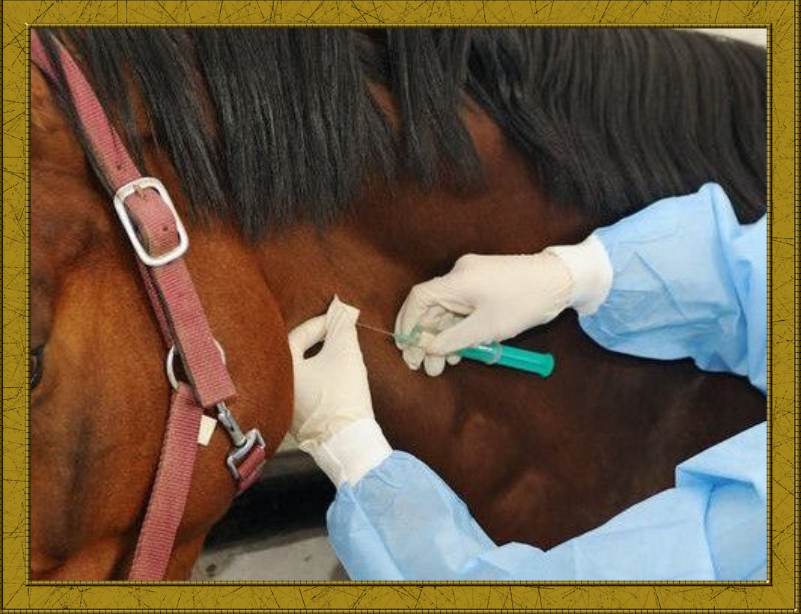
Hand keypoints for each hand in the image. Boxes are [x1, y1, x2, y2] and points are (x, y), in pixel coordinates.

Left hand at [288, 297, 389, 484]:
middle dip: (315, 342)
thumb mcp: (345, 353)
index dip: (320, 324)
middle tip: (334, 334)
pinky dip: (317, 382)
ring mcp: (285, 409)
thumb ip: (341, 326)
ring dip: (317, 362)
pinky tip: (333, 381)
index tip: (339, 320)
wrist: (350, 442)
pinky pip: (304, 393)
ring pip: (300, 375)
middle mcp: (276, 390)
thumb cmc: (343, 395)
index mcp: (282, 370)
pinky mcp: (298, 424)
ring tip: (336, 355)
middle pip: (294, 355)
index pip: (297, 336)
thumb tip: (341, 309)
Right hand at [395, 236, 611, 375]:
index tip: (406, 348)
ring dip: (443, 337)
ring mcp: (472, 277)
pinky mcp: (484, 283)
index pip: (418, 299)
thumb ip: (454, 340)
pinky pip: (461, 307)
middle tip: (426, 366)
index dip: (408, 324)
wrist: (561, 280)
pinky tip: (461, 349)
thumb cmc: (525, 302)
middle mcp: (460, 275)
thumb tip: (429, 349)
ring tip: (446, 364)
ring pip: (446, 310)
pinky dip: (458, 328)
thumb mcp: (487, 328)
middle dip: (426, 338)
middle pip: (431, 307)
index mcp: (457, 280)